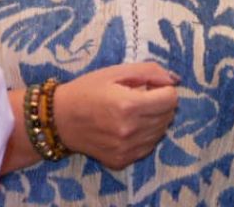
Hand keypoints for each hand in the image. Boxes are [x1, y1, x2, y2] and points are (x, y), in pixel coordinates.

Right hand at [53, 62, 178, 169]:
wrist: (59, 119)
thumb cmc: (87, 90)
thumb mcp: (115, 72)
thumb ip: (149, 72)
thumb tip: (174, 80)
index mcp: (129, 105)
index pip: (170, 99)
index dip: (164, 89)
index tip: (150, 86)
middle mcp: (130, 131)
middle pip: (167, 116)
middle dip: (160, 104)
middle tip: (141, 97)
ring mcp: (126, 149)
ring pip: (160, 133)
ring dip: (154, 120)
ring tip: (133, 112)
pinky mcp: (121, 161)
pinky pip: (147, 147)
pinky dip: (144, 136)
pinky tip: (127, 127)